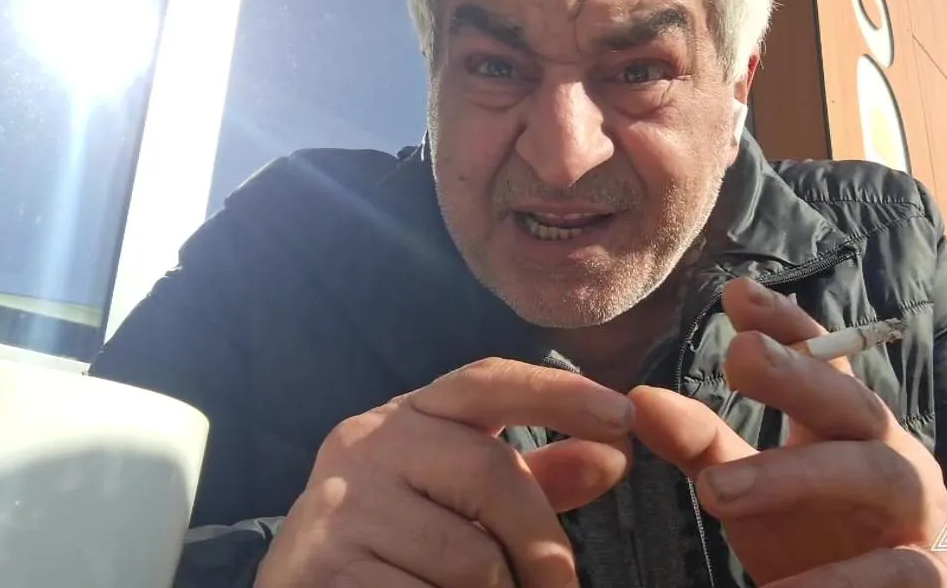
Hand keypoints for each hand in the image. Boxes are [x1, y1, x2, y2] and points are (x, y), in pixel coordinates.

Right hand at [254, 357, 632, 587]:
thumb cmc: (396, 546)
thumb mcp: (460, 501)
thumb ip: (531, 480)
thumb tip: (611, 454)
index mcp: (406, 417)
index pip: (486, 380)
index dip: (558, 392)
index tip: (622, 417)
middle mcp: (366, 443)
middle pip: (491, 472)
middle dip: (543, 543)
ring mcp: (339, 504)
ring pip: (468, 554)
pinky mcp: (325, 565)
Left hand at [630, 277, 946, 586]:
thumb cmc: (816, 537)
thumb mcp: (751, 487)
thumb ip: (701, 444)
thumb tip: (640, 398)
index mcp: (846, 424)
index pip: (824, 358)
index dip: (787, 324)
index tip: (737, 294)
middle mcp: (889, 453)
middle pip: (851, 400)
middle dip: (798, 374)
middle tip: (738, 354)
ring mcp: (916, 512)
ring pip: (873, 472)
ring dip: (796, 475)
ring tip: (716, 492)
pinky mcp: (928, 576)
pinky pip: (892, 571)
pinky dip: (838, 581)